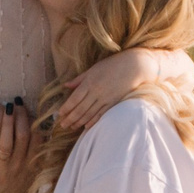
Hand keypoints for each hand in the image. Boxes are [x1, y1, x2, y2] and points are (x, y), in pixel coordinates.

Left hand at [0, 100, 38, 192]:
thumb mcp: (33, 176)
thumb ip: (38, 158)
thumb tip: (42, 139)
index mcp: (32, 163)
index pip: (37, 137)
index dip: (35, 120)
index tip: (32, 107)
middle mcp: (20, 163)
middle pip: (24, 134)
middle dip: (21, 115)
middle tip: (17, 101)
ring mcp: (5, 167)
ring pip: (8, 140)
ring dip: (7, 122)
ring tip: (6, 106)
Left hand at [53, 46, 193, 132]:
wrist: (134, 66)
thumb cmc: (112, 65)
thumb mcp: (93, 69)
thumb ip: (79, 79)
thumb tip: (66, 86)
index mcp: (89, 82)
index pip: (74, 99)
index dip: (66, 108)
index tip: (59, 115)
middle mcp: (96, 92)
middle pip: (80, 109)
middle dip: (70, 118)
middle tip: (62, 126)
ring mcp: (106, 98)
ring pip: (89, 114)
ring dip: (79, 122)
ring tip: (71, 127)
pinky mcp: (114, 102)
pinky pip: (101, 114)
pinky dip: (93, 121)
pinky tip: (86, 127)